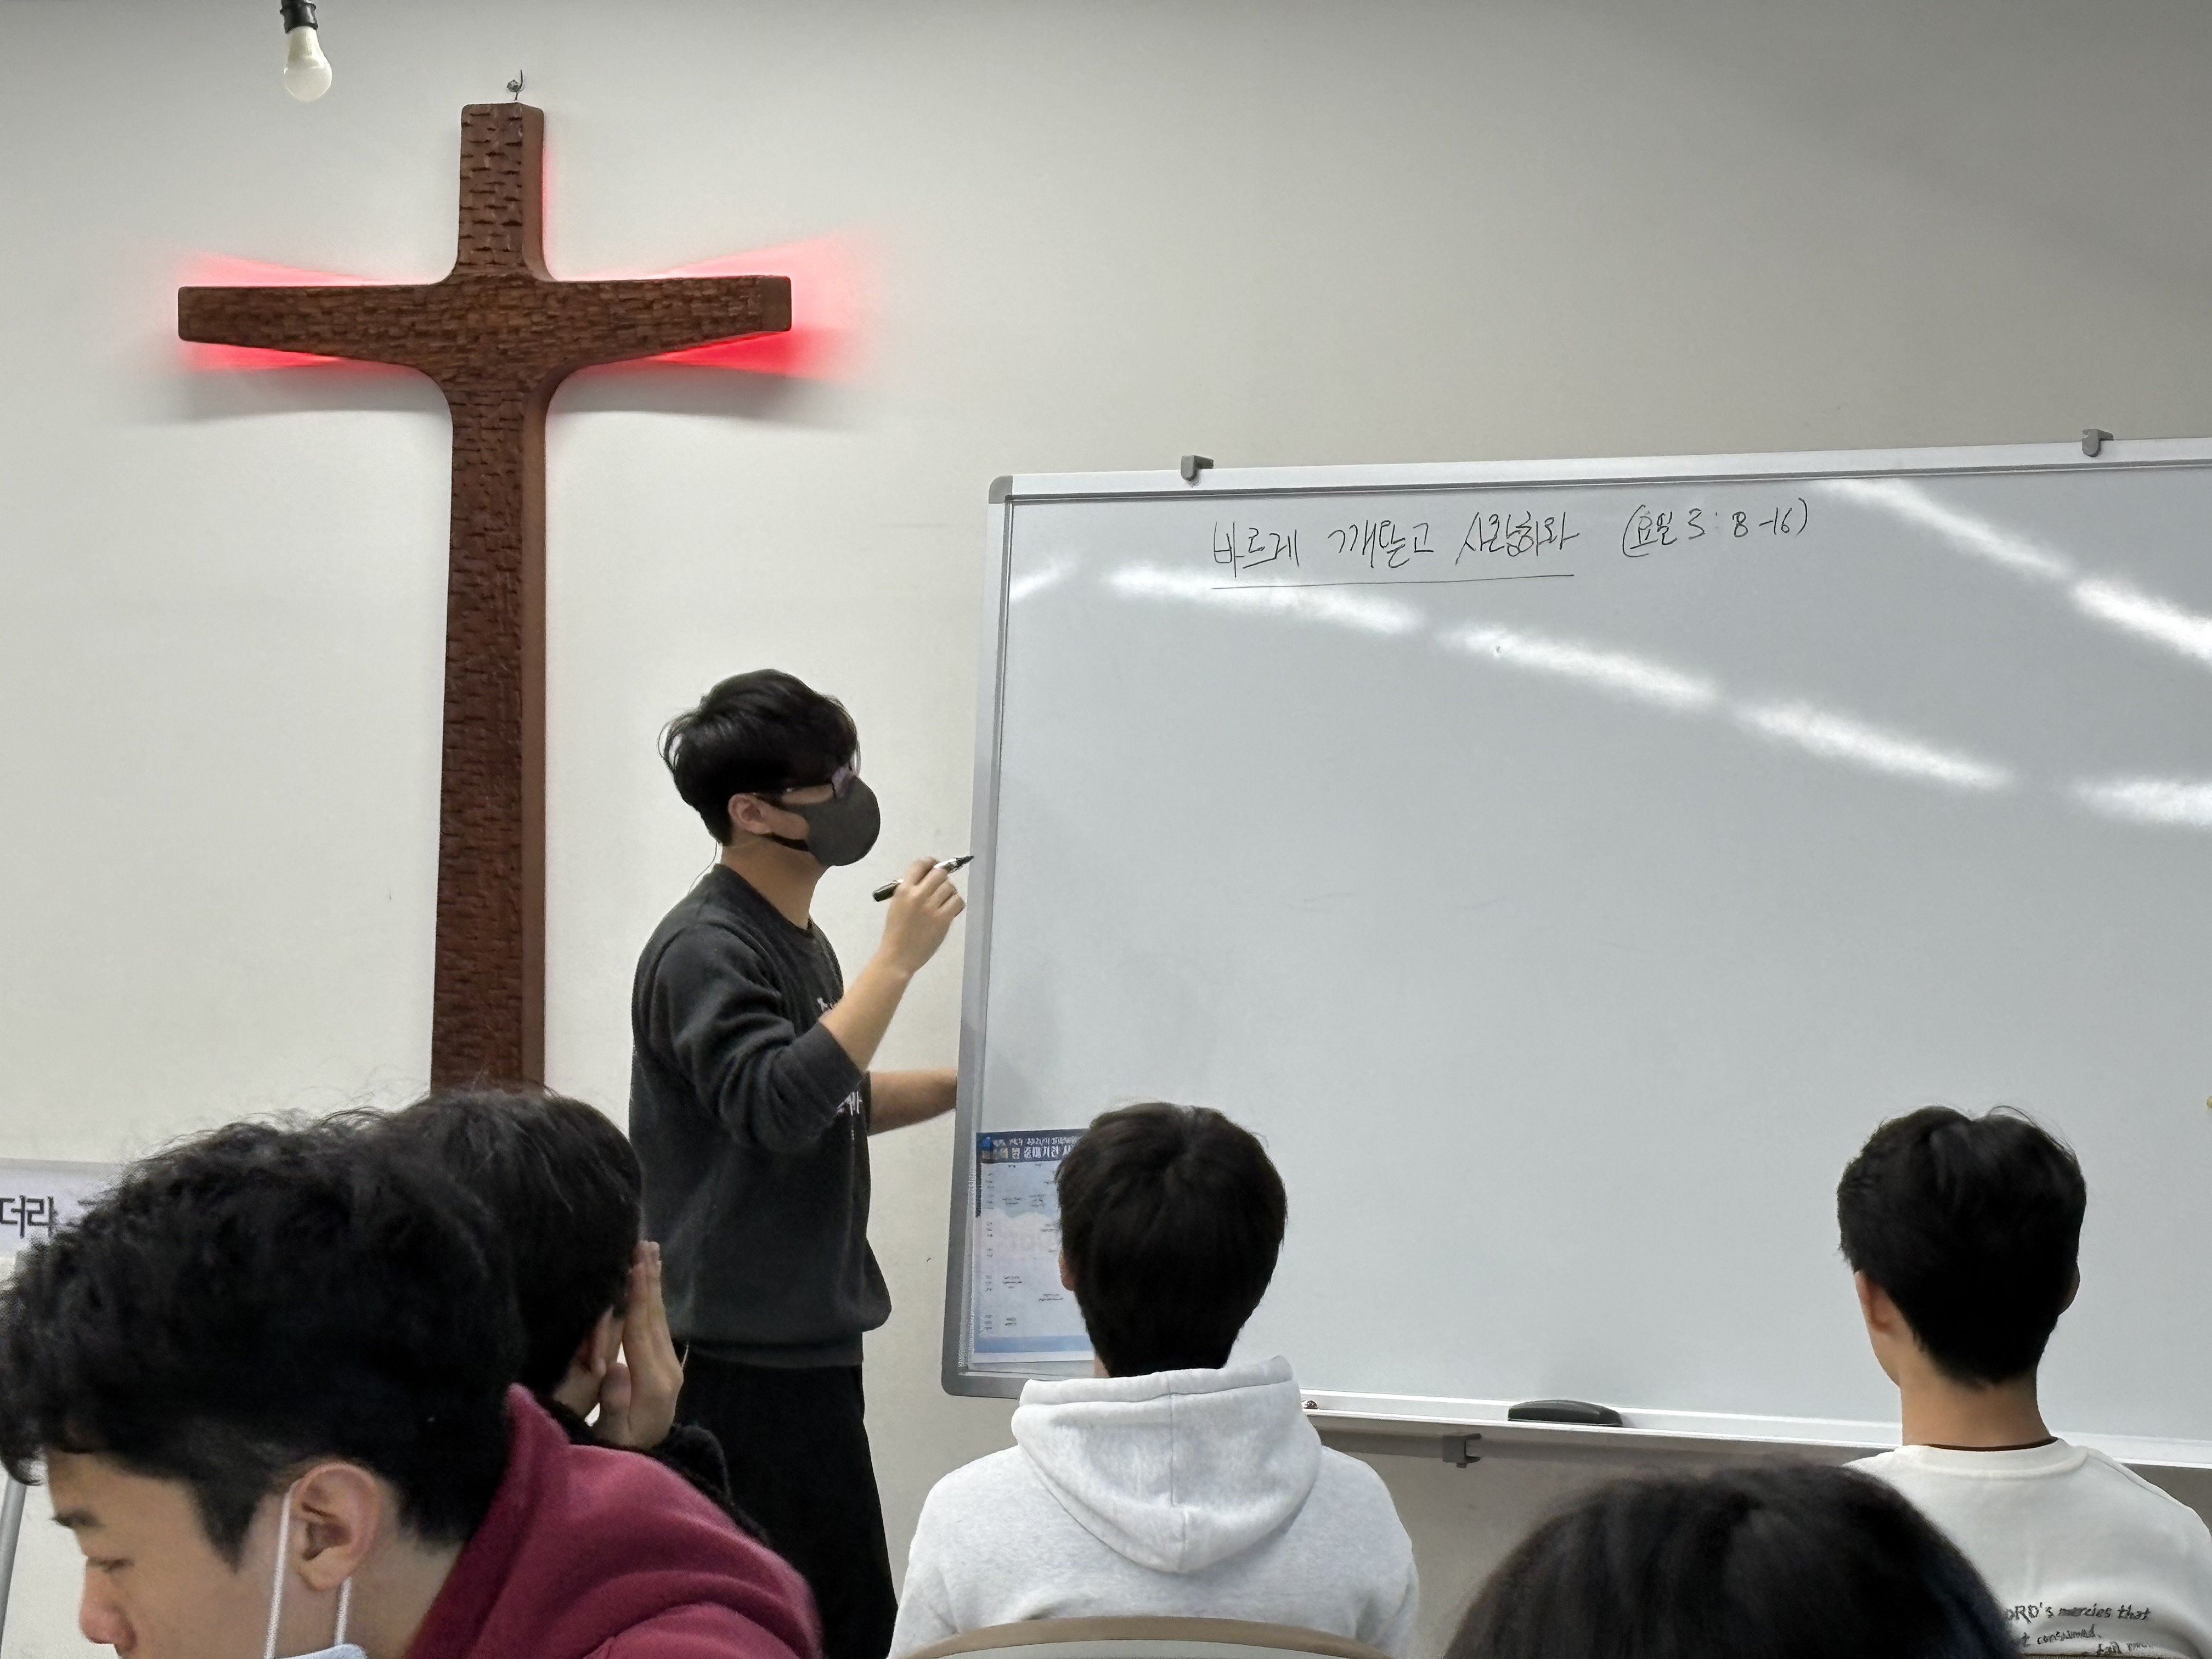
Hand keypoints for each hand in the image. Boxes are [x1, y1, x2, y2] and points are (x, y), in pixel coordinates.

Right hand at [595, 1242, 682, 1449]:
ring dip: (654, 1285)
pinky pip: (659, 1327)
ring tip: (650, 1253)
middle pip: (655, 1318)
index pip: (642, 1331)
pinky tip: (650, 1285)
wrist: (644, 1464)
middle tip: (645, 1244)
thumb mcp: (613, 1436)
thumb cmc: (619, 1450)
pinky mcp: (666, 1368)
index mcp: (654, 1383)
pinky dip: (654, 1302)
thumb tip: (615, 1367)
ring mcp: (670, 1367)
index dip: (637, 1298)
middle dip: (649, 1280)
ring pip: (659, 1319)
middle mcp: (667, 1370)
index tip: (635, 1266)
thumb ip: (614, 1403)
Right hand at [875, 857, 965, 976]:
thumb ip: (910, 890)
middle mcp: (918, 895)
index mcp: (903, 890)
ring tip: (944, 901)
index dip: (931, 863)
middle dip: (942, 878)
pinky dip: (956, 903)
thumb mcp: (897, 904)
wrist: (898, 955)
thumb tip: (927, 878)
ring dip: (949, 892)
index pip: (921, 865)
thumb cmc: (895, 931)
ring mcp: (932, 907)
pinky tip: (950, 909)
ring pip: (950, 887)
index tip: (934, 866)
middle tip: (940, 887)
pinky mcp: (943, 919)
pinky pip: (957, 901)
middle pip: (939, 873)